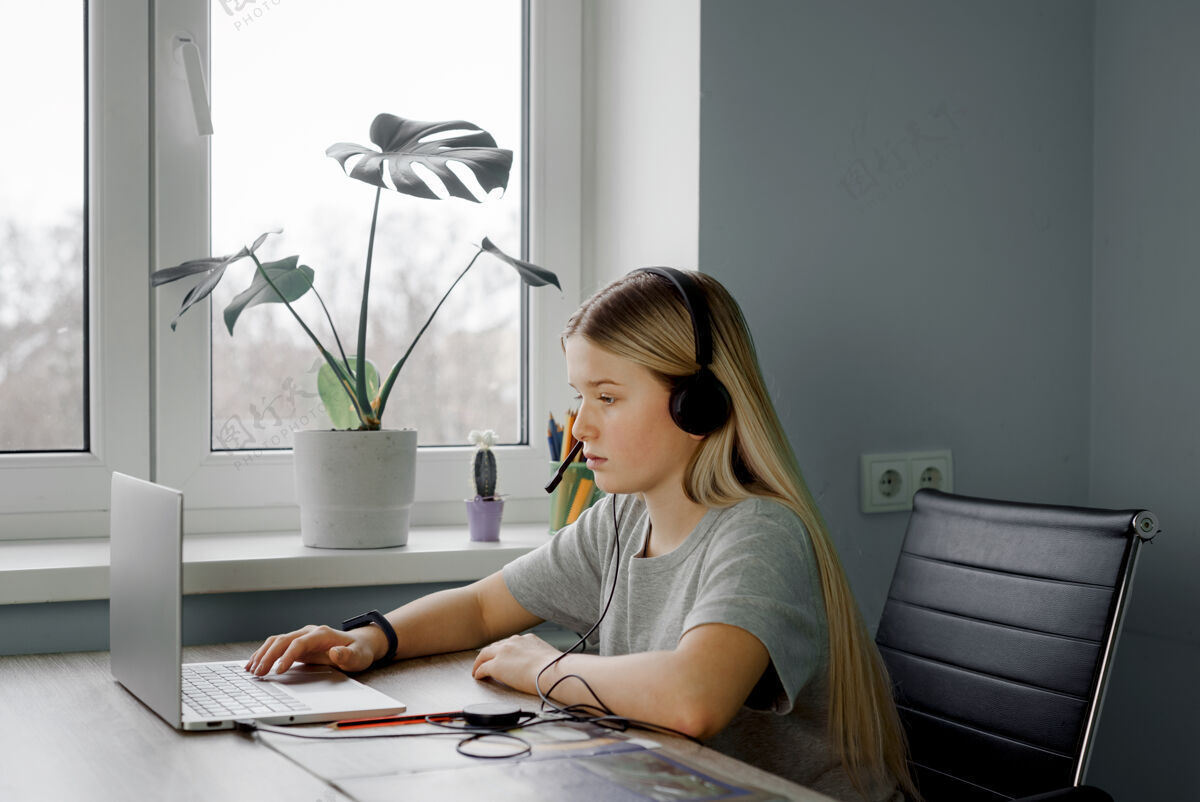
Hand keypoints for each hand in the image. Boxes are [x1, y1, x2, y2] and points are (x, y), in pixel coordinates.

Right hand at [244, 624, 383, 675]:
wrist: (359, 644)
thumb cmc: (358, 651)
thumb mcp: (358, 656)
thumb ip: (347, 655)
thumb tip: (335, 652)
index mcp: (322, 634)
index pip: (299, 643)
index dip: (287, 656)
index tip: (278, 671)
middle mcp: (309, 632)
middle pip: (283, 640)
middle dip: (268, 656)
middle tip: (258, 674)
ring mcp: (302, 637)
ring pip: (276, 641)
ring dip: (262, 654)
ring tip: (250, 669)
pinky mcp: (297, 644)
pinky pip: (277, 646)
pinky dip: (264, 654)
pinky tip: (254, 663)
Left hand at [471, 633, 561, 694]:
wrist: (552, 672)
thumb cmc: (555, 669)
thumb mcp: (548, 656)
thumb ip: (540, 657)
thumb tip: (543, 665)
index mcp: (528, 639)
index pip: (510, 643)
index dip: (503, 651)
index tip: (502, 656)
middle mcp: (514, 642)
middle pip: (494, 647)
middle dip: (489, 655)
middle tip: (484, 662)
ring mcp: (503, 652)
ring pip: (484, 655)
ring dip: (480, 662)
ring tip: (477, 669)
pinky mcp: (496, 665)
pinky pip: (482, 668)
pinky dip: (478, 672)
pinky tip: (478, 677)